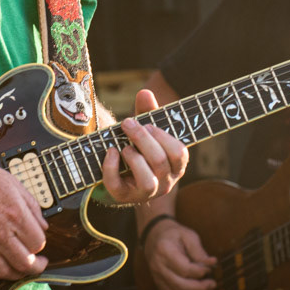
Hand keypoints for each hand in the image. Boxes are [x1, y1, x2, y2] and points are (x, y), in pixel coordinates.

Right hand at [0, 155, 49, 280]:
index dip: (41, 243)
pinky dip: (3, 271)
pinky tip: (7, 266)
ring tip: (25, 269)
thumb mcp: (13, 184)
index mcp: (16, 214)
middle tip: (40, 262)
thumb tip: (42, 224)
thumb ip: (32, 206)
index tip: (39, 240)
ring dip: (21, 273)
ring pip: (9, 271)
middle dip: (37, 265)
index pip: (38, 242)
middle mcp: (3, 232)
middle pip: (27, 262)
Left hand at [100, 88, 188, 204]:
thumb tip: (145, 93)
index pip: (179, 153)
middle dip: (142, 139)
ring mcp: (146, 193)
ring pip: (147, 181)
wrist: (122, 171)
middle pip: (160, 162)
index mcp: (176, 165)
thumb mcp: (146, 129)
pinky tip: (110, 152)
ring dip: (134, 159)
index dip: (162, 136)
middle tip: (128, 123)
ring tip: (124, 146)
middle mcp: (165, 182)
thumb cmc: (140, 147)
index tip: (147, 123)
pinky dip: (112, 167)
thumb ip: (147, 111)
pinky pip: (119, 187)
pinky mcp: (124, 196)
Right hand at [141, 217, 216, 289]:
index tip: (210, 269)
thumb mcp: (188, 235)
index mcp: (164, 251)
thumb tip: (212, 263)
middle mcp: (158, 267)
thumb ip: (199, 250)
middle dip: (199, 288)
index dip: (200, 272)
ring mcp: (158, 279)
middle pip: (180, 286)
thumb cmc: (174, 235)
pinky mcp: (161, 287)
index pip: (184, 269)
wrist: (155, 237)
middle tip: (213, 284)